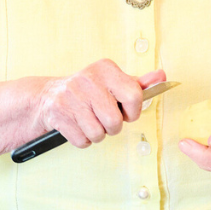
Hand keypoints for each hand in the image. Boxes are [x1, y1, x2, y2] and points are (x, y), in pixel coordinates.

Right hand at [31, 64, 165, 149]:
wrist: (48, 96)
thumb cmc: (89, 93)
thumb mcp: (113, 83)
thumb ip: (138, 84)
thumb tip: (162, 77)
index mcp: (105, 68)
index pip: (134, 96)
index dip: (133, 112)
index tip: (125, 111)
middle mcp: (88, 79)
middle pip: (115, 121)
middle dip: (113, 127)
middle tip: (105, 119)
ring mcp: (70, 96)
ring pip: (98, 134)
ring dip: (97, 134)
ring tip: (90, 121)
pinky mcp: (58, 114)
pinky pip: (82, 141)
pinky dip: (83, 139)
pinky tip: (77, 125)